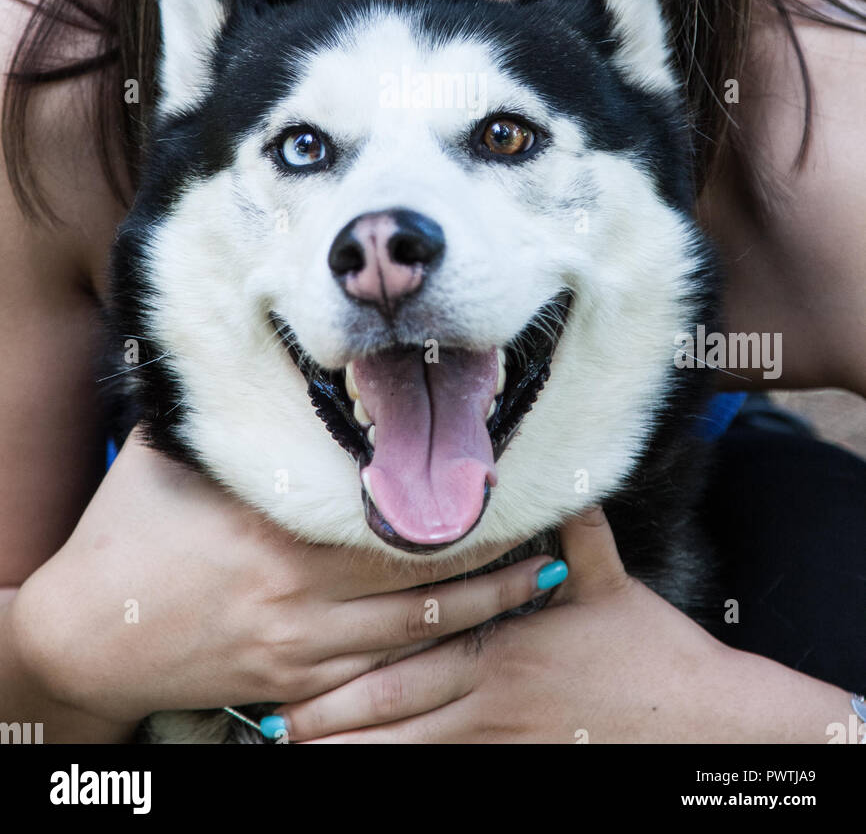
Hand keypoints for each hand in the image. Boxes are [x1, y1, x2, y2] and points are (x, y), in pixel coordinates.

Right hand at [10, 426, 553, 728]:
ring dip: (487, 609)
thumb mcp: (166, 455)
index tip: (509, 478)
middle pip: (423, 576)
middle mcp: (302, 590)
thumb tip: (233, 347)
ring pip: (418, 634)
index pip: (390, 512)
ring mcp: (302, 646)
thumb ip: (218, 412)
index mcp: (278, 526)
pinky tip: (477, 642)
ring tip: (545, 581)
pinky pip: (381, 679)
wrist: (85, 639)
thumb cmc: (126, 533)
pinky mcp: (294, 685)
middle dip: (497, 557)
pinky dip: (434, 661)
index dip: (457, 501)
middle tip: (559, 532)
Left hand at [275, 507, 736, 743]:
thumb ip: (576, 533)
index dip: (354, 663)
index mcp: (506, 644)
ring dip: (361, 754)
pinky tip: (371, 777)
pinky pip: (454, 781)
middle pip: (399, 710)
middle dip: (336, 717)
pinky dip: (409, 777)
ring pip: (415, 755)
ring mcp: (507, 744)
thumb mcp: (610, 582)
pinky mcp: (525, 770)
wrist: (702, 720)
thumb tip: (563, 479)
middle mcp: (496, 698)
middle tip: (279, 721)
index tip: (305, 663)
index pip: (414, 654)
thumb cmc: (653, 650)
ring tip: (306, 754)